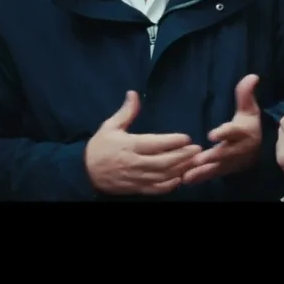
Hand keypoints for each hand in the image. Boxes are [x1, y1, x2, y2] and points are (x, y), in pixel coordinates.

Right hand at [85, 91, 201, 195]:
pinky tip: (180, 179)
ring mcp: (136, 178)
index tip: (187, 137)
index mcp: (129, 145)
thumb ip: (126, 112)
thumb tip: (134, 93)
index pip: (155, 144)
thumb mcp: (110, 126)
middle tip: (198, 149)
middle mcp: (134, 163)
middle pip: (164, 161)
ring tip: (194, 162)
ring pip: (163, 176)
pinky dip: (170, 186)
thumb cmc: (99, 147)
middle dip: (183, 156)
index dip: (172, 141)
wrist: (85, 172)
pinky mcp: (136, 189)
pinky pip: (156, 189)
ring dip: (180, 170)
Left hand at [182, 74, 261, 184]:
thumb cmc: (249, 125)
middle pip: (225, 153)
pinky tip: (185, 180)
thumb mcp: (249, 109)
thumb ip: (245, 94)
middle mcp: (238, 149)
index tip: (212, 135)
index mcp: (243, 132)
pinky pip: (211, 174)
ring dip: (202, 171)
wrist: (258, 150)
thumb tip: (252, 76)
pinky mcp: (223, 170)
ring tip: (187, 174)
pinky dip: (199, 178)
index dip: (224, 133)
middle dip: (212, 157)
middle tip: (197, 159)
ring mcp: (231, 162)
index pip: (234, 132)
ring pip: (217, 167)